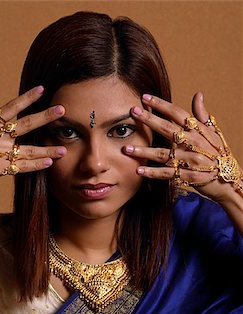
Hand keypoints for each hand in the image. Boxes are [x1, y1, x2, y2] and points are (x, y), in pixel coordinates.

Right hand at [0, 86, 66, 195]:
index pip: (12, 107)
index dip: (27, 98)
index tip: (42, 89)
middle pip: (26, 124)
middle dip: (45, 117)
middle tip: (62, 109)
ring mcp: (1, 153)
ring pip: (29, 149)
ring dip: (47, 149)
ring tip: (63, 149)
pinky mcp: (1, 169)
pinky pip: (22, 167)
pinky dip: (36, 165)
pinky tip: (49, 163)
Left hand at [126, 92, 242, 204]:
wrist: (227, 178)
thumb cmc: (218, 153)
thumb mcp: (214, 132)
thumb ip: (202, 114)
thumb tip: (197, 94)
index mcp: (198, 130)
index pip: (177, 113)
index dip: (161, 104)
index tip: (145, 97)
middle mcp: (193, 143)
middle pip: (167, 129)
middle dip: (149, 120)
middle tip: (132, 112)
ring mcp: (189, 160)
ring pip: (163, 154)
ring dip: (144, 152)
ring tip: (126, 149)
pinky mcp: (186, 176)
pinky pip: (166, 174)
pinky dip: (152, 173)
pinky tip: (138, 171)